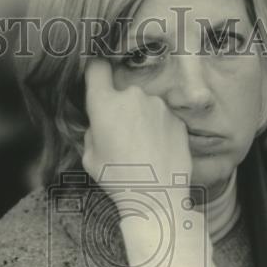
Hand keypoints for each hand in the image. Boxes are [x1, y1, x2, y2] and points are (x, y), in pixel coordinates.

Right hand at [82, 59, 191, 189]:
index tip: (96, 82)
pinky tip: (157, 152)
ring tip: (142, 149)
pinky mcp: (178, 119)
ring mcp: (159, 106)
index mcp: (105, 103)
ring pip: (145, 106)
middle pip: (123, 93)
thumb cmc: (118, 179)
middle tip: (121, 136)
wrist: (158, 197)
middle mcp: (133, 96)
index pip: (96, 68)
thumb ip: (92, 133)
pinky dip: (159, 130)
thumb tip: (99, 125)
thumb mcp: (89, 158)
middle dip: (121, 108)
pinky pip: (162, 118)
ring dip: (142, 119)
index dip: (95, 73)